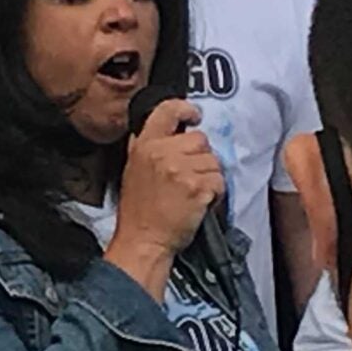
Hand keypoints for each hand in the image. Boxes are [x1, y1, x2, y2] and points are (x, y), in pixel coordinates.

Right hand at [113, 99, 224, 262]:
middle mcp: (162, 153)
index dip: (186, 109)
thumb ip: (145, 147)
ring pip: (213, 161)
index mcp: (145, 145)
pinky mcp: (197, 187)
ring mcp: (180, 169)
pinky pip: (219, 181)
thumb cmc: (139, 212)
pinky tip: (200, 204)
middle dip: (201, 157)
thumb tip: (162, 128)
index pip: (167, 110)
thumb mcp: (132, 170)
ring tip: (193, 193)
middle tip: (190, 176)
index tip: (194, 116)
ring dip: (210, 177)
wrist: (143, 241)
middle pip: (200, 139)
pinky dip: (216, 194)